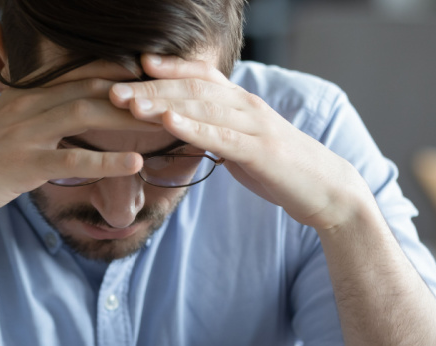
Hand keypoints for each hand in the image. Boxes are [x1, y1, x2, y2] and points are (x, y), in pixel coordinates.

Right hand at [0, 66, 157, 238]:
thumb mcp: (2, 129)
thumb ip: (33, 118)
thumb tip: (62, 116)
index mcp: (27, 96)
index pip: (84, 77)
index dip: (124, 76)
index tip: (158, 80)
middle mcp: (28, 107)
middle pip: (94, 89)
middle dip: (136, 92)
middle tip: (176, 96)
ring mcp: (25, 135)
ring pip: (87, 116)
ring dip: (130, 117)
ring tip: (167, 123)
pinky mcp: (22, 166)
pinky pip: (71, 161)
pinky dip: (106, 161)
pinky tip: (135, 163)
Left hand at [109, 55, 373, 232]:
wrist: (324, 190)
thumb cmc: (280, 169)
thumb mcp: (242, 146)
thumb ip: (215, 134)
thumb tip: (185, 131)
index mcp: (240, 103)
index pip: (199, 77)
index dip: (166, 69)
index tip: (132, 65)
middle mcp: (246, 105)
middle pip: (190, 88)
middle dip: (149, 87)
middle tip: (111, 88)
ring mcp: (254, 125)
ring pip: (200, 107)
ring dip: (161, 103)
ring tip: (128, 103)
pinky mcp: (259, 150)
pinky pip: (220, 135)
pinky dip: (192, 126)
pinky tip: (168, 122)